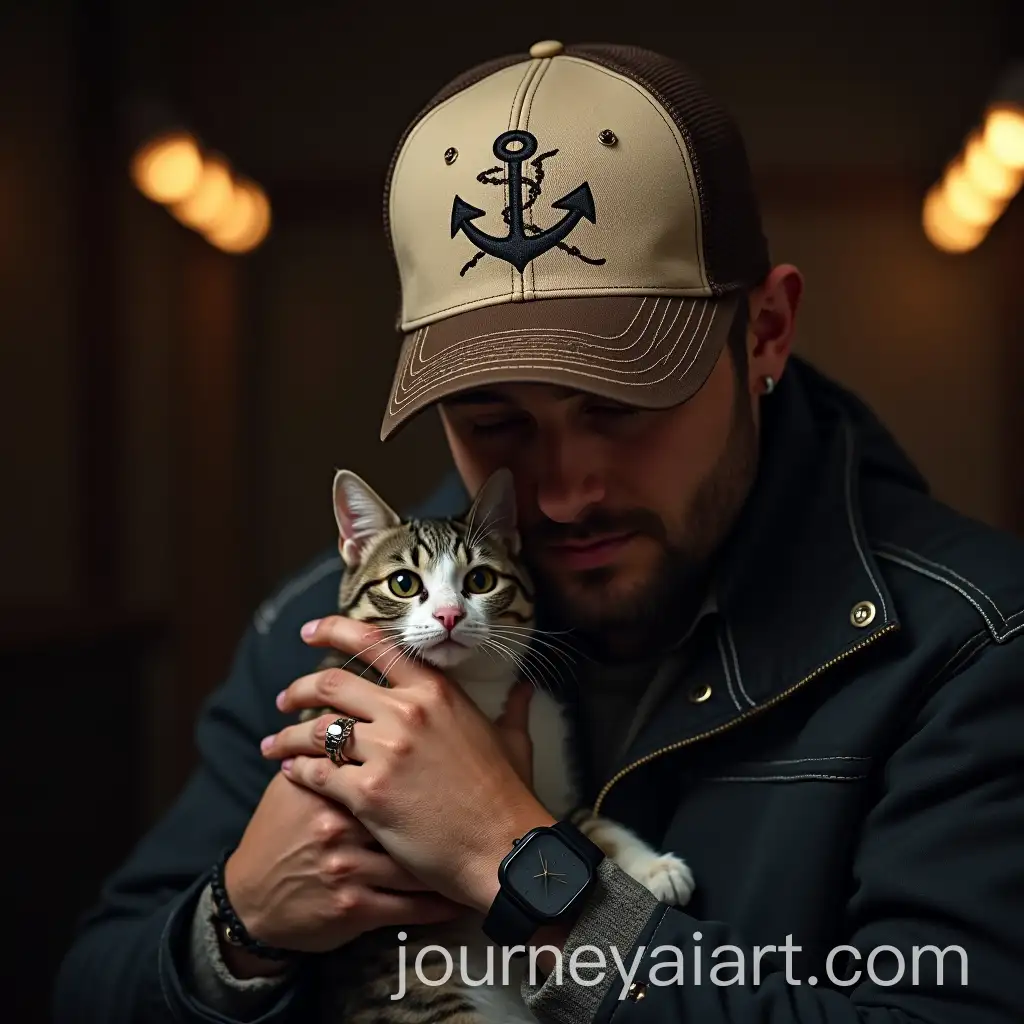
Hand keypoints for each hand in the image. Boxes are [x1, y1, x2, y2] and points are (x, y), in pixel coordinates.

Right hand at [222, 768, 463, 968]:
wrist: (250, 898)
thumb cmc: (278, 833)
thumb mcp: (293, 784)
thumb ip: (328, 751)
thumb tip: (361, 709)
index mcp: (329, 783)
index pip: (386, 761)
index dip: (427, 759)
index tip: (458, 758)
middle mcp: (338, 822)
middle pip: (409, 805)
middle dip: (446, 805)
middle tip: (480, 800)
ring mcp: (348, 866)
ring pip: (417, 856)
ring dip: (454, 855)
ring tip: (485, 849)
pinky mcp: (354, 907)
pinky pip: (410, 904)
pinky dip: (441, 900)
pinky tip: (462, 894)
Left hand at [262, 615, 554, 913]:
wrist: (503, 849)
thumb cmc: (509, 795)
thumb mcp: (513, 741)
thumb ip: (513, 708)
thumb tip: (525, 687)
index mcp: (436, 692)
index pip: (376, 643)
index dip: (335, 630)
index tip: (310, 631)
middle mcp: (407, 712)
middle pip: (332, 684)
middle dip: (299, 689)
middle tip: (284, 699)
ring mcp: (386, 752)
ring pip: (317, 730)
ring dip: (288, 734)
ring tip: (274, 744)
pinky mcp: (368, 794)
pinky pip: (317, 774)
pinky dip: (296, 772)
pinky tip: (289, 774)